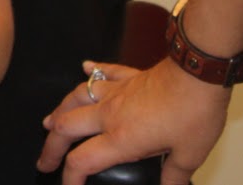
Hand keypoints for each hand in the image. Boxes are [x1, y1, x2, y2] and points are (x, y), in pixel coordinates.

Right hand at [37, 59, 231, 184]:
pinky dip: (91, 71)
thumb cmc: (194, 114)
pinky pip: (102, 71)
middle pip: (66, 128)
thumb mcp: (189, 155)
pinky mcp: (127, 76)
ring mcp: (115, 91)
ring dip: (59, 111)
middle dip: (51, 147)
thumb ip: (174, 176)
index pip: (82, 161)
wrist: (197, 72)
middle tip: (44, 161)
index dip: (70, 178)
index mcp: (121, 138)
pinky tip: (85, 68)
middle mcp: (109, 114)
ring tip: (50, 121)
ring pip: (75, 98)